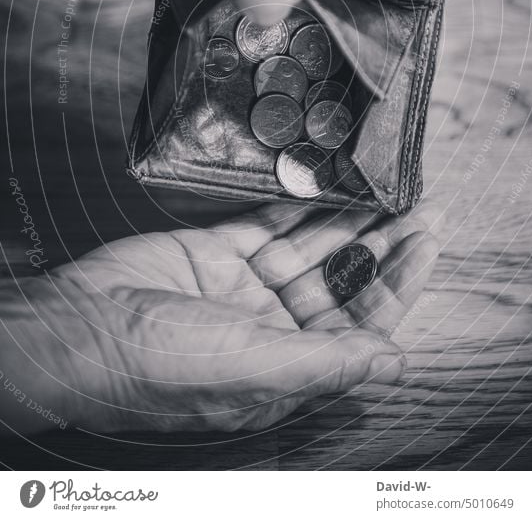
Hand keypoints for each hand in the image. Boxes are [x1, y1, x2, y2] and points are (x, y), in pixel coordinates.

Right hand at [7, 200, 440, 433]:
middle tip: (421, 206)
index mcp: (290, 364)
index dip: (397, 284)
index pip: (362, 323)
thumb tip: (396, 362)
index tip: (426, 243)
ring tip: (387, 188)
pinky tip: (330, 186)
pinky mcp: (217, 251)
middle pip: (343, 280)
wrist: (84, 329)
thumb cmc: (164, 366)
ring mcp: (245, 286)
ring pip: (310, 247)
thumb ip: (330, 362)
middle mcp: (273, 326)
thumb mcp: (254, 366)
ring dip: (348, 220)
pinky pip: (267, 224)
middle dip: (382, 245)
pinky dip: (297, 205)